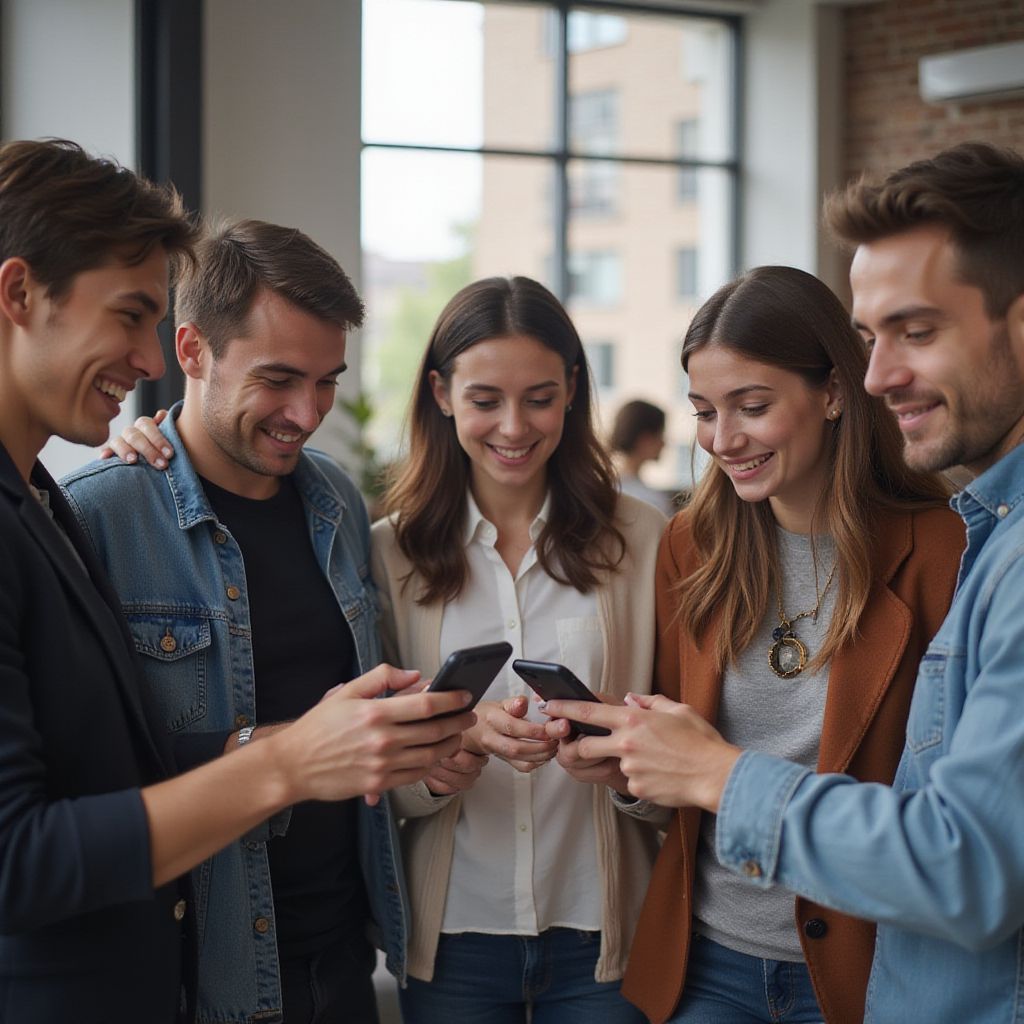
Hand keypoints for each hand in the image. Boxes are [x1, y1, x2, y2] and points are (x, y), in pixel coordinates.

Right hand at [100, 409, 171, 466]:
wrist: (160, 462)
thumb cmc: (167, 451)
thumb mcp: (172, 438)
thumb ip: (169, 426)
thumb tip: (161, 414)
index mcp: (145, 426)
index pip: (147, 425)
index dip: (158, 439)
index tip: (169, 454)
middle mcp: (131, 432)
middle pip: (134, 435)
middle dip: (148, 450)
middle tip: (161, 464)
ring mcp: (120, 442)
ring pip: (118, 441)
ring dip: (125, 450)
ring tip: (133, 460)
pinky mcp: (111, 453)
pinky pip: (106, 451)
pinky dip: (106, 453)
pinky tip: (105, 458)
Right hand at [266, 663, 475, 805]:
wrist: (293, 765)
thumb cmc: (319, 727)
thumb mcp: (346, 692)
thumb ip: (382, 678)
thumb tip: (415, 676)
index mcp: (375, 713)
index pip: (425, 705)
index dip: (451, 700)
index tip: (465, 696)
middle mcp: (381, 740)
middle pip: (434, 731)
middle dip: (458, 722)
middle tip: (469, 715)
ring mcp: (381, 765)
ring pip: (430, 755)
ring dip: (450, 744)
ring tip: (457, 735)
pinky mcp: (378, 785)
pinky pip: (415, 774)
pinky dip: (431, 764)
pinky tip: (435, 754)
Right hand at [463, 696, 557, 772]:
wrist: (473, 733)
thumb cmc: (488, 716)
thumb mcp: (499, 703)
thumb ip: (514, 703)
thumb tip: (523, 702)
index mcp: (491, 719)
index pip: (512, 727)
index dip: (533, 730)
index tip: (549, 729)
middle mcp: (492, 738)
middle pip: (516, 748)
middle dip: (540, 746)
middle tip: (555, 739)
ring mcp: (497, 752)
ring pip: (521, 760)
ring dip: (542, 755)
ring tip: (554, 746)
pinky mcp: (504, 761)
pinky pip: (522, 767)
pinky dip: (538, 762)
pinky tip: (545, 753)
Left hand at [538, 692, 740, 811]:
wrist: (716, 775)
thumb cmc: (700, 741)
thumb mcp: (677, 710)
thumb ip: (649, 703)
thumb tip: (629, 700)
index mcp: (633, 719)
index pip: (587, 712)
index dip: (563, 709)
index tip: (548, 705)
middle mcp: (626, 743)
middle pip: (585, 745)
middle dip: (577, 745)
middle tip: (582, 744)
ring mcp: (629, 767)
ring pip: (613, 764)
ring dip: (623, 762)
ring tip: (652, 760)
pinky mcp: (636, 787)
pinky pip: (631, 780)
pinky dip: (642, 777)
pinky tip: (663, 775)